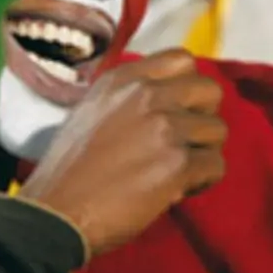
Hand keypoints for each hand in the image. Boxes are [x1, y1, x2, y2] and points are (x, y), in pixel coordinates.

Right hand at [18, 49, 226, 258]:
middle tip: (182, 143)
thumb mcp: (93, 109)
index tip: (176, 111)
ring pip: (217, 131)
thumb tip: (170, 102)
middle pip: (210, 91)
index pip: (182, 59)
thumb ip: (131, 98)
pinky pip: (216, 166)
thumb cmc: (69, 169)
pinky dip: (201, 182)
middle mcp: (147, 94)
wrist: (56, 213)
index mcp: (124, 79)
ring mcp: (165, 127)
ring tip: (175, 171)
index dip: (187, 88)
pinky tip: (175, 191)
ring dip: (201, 154)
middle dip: (202, 119)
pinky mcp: (177, 163)